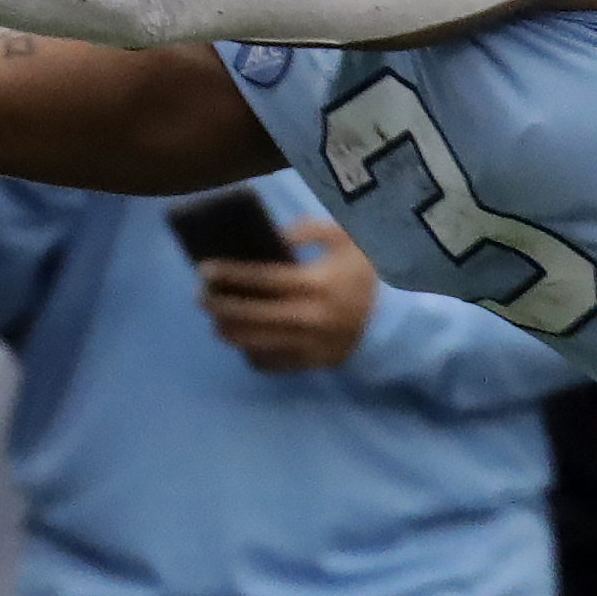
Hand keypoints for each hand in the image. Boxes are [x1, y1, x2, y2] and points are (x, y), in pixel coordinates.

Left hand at [197, 218, 378, 372]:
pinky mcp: (311, 364)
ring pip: (255, 343)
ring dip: (230, 331)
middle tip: (200, 297)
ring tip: (216, 320)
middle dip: (219, 305)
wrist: (396, 320)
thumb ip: (309, 231)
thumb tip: (273, 238)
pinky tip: (243, 342)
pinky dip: (252, 354)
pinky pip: (272, 363)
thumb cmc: (367, 275)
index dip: (229, 274)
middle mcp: (306, 317)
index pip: (260, 279)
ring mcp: (307, 345)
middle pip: (249, 315)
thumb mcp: (346, 240)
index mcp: (314, 284)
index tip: (204, 269)